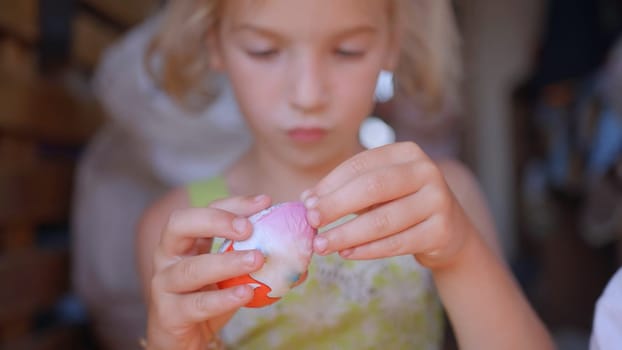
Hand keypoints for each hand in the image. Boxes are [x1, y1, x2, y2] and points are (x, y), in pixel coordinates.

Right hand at [147, 195, 270, 349]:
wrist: (187, 340)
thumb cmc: (210, 298)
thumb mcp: (232, 274)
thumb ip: (257, 258)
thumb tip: (300, 252)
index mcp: (183, 240)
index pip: (204, 210)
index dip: (233, 204)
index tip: (265, 202)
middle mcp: (167, 256)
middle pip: (180, 225)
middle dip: (216, 221)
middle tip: (249, 228)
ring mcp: (164, 285)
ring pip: (191, 269)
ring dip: (226, 262)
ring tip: (257, 259)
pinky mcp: (169, 314)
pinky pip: (196, 304)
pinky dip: (223, 298)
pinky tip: (246, 292)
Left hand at [301, 142, 472, 267]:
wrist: (449, 231)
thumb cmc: (402, 204)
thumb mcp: (378, 190)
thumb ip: (346, 190)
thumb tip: (307, 199)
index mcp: (406, 153)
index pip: (360, 165)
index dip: (330, 184)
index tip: (306, 202)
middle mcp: (426, 171)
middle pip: (371, 188)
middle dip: (336, 206)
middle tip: (311, 222)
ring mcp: (438, 200)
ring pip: (383, 220)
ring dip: (347, 234)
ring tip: (322, 245)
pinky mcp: (441, 231)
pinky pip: (397, 243)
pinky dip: (368, 250)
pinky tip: (347, 253)